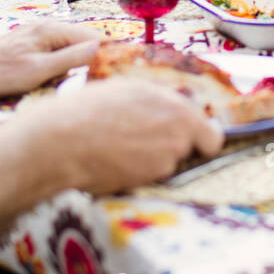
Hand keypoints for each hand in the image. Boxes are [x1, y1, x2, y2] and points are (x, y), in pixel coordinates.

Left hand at [0, 20, 101, 97]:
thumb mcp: (39, 70)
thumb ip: (71, 59)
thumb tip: (101, 49)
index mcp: (52, 29)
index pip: (94, 37)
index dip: (110, 54)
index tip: (121, 72)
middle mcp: (48, 26)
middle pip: (86, 41)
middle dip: (98, 58)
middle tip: (107, 81)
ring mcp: (40, 34)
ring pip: (73, 46)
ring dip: (82, 62)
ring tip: (90, 81)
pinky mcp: (33, 44)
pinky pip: (60, 50)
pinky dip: (68, 62)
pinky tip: (68, 77)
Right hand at [40, 78, 225, 193]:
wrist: (61, 142)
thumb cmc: (88, 109)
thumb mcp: (128, 90)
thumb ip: (159, 102)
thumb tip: (172, 109)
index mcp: (177, 110)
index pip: (212, 136)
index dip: (201, 138)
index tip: (192, 138)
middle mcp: (177, 138)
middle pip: (187, 150)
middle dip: (170, 145)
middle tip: (141, 137)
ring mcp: (162, 163)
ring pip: (165, 164)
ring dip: (150, 158)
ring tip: (120, 146)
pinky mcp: (143, 183)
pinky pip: (146, 177)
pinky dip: (135, 171)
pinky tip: (113, 160)